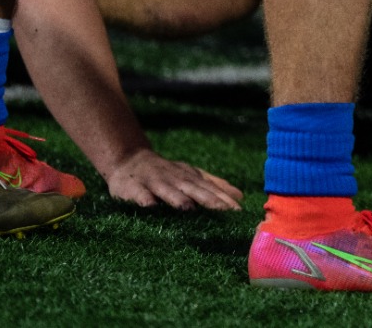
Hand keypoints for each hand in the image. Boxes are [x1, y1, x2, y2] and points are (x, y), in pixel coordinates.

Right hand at [104, 148, 242, 209]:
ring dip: (177, 198)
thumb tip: (240, 196)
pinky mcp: (133, 187)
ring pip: (167, 190)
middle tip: (223, 210)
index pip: (210, 188)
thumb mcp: (191, 176)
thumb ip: (214, 185)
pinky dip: (144, 199)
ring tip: (188, 208)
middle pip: (193, 188)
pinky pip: (139, 194)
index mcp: (190, 177)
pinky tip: (150, 206)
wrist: (130, 161)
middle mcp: (175, 178)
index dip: (224, 199)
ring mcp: (154, 181)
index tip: (238, 211)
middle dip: (208, 199)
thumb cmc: (167, 174)